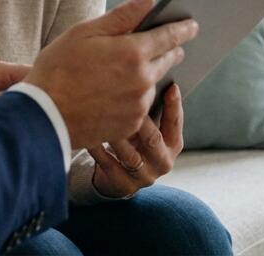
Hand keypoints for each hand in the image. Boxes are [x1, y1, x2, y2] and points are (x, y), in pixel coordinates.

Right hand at [25, 0, 197, 149]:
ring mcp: (138, 105)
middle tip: (168, 43)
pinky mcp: (131, 125)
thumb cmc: (58, 68)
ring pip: (154, 83)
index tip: (193, 24)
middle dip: (170, 49)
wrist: (43, 116)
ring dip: (149, 74)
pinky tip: (117, 93)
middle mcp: (143, 80)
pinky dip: (136, 96)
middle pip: (168, 60)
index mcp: (133, 52)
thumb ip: (122, 15)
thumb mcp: (85, 32)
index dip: (183, 28)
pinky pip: (142, 106)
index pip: (169, 36)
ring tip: (129, 70)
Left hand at [88, 83, 184, 197]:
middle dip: (139, 118)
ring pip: (129, 154)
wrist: (117, 178)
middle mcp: (163, 163)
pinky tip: (88, 131)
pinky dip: (97, 146)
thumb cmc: (133, 141)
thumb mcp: (146, 128)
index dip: (173, 105)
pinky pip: (107, 163)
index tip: (170, 85)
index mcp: (173, 146)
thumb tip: (146, 78)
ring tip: (102, 114)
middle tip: (127, 98)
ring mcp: (143, 177)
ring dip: (115, 133)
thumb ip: (149, 110)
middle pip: (152, 139)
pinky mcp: (123, 185)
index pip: (175, 124)